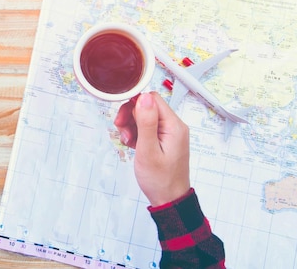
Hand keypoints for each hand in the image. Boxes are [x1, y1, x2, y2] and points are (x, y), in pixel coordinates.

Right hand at [114, 92, 190, 206]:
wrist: (169, 199)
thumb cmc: (160, 179)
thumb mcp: (148, 150)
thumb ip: (146, 122)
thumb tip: (143, 97)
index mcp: (174, 126)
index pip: (152, 99)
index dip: (134, 105)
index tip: (123, 118)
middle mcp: (174, 126)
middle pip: (147, 107)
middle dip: (131, 116)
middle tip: (122, 131)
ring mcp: (169, 133)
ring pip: (144, 117)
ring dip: (131, 126)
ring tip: (128, 141)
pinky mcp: (164, 140)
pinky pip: (146, 128)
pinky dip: (136, 134)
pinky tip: (133, 145)